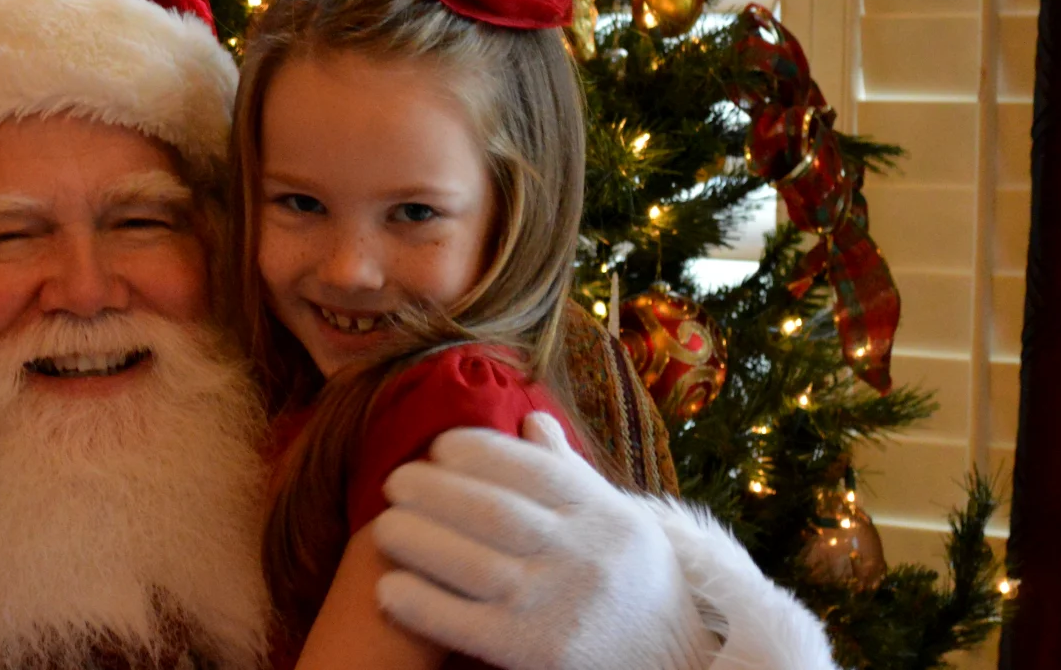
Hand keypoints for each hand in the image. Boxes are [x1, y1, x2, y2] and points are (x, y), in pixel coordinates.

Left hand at [370, 413, 717, 669]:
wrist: (677, 664)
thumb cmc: (633, 585)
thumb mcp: (618, 522)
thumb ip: (570, 472)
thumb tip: (530, 416)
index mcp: (603, 516)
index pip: (530, 469)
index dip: (476, 451)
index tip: (438, 446)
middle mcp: (583, 557)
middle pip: (494, 512)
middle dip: (433, 491)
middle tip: (393, 482)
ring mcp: (558, 608)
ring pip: (475, 563)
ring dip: (417, 540)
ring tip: (383, 527)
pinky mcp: (535, 654)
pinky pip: (467, 625)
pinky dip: (422, 604)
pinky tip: (388, 589)